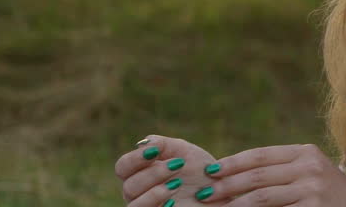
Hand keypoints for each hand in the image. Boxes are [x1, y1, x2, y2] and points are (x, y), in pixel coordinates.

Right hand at [114, 134, 228, 206]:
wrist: (222, 191)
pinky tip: (174, 200)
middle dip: (153, 174)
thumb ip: (164, 144)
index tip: (156, 151)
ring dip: (155, 192)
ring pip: (134, 205)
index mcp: (142, 173)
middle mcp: (141, 193)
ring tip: (178, 184)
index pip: (123, 167)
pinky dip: (158, 205)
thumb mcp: (185, 152)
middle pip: (129, 186)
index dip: (135, 158)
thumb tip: (143, 143)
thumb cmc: (202, 171)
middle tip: (178, 165)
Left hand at [196, 144, 345, 206]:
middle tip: (203, 194)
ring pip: (260, 196)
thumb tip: (235, 178)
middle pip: (256, 175)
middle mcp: (308, 165)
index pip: (260, 155)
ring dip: (233, 204)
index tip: (210, 170)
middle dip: (226, 185)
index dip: (233, 163)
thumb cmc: (329, 197)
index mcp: (305, 151)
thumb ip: (281, 171)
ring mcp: (311, 187)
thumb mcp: (309, 174)